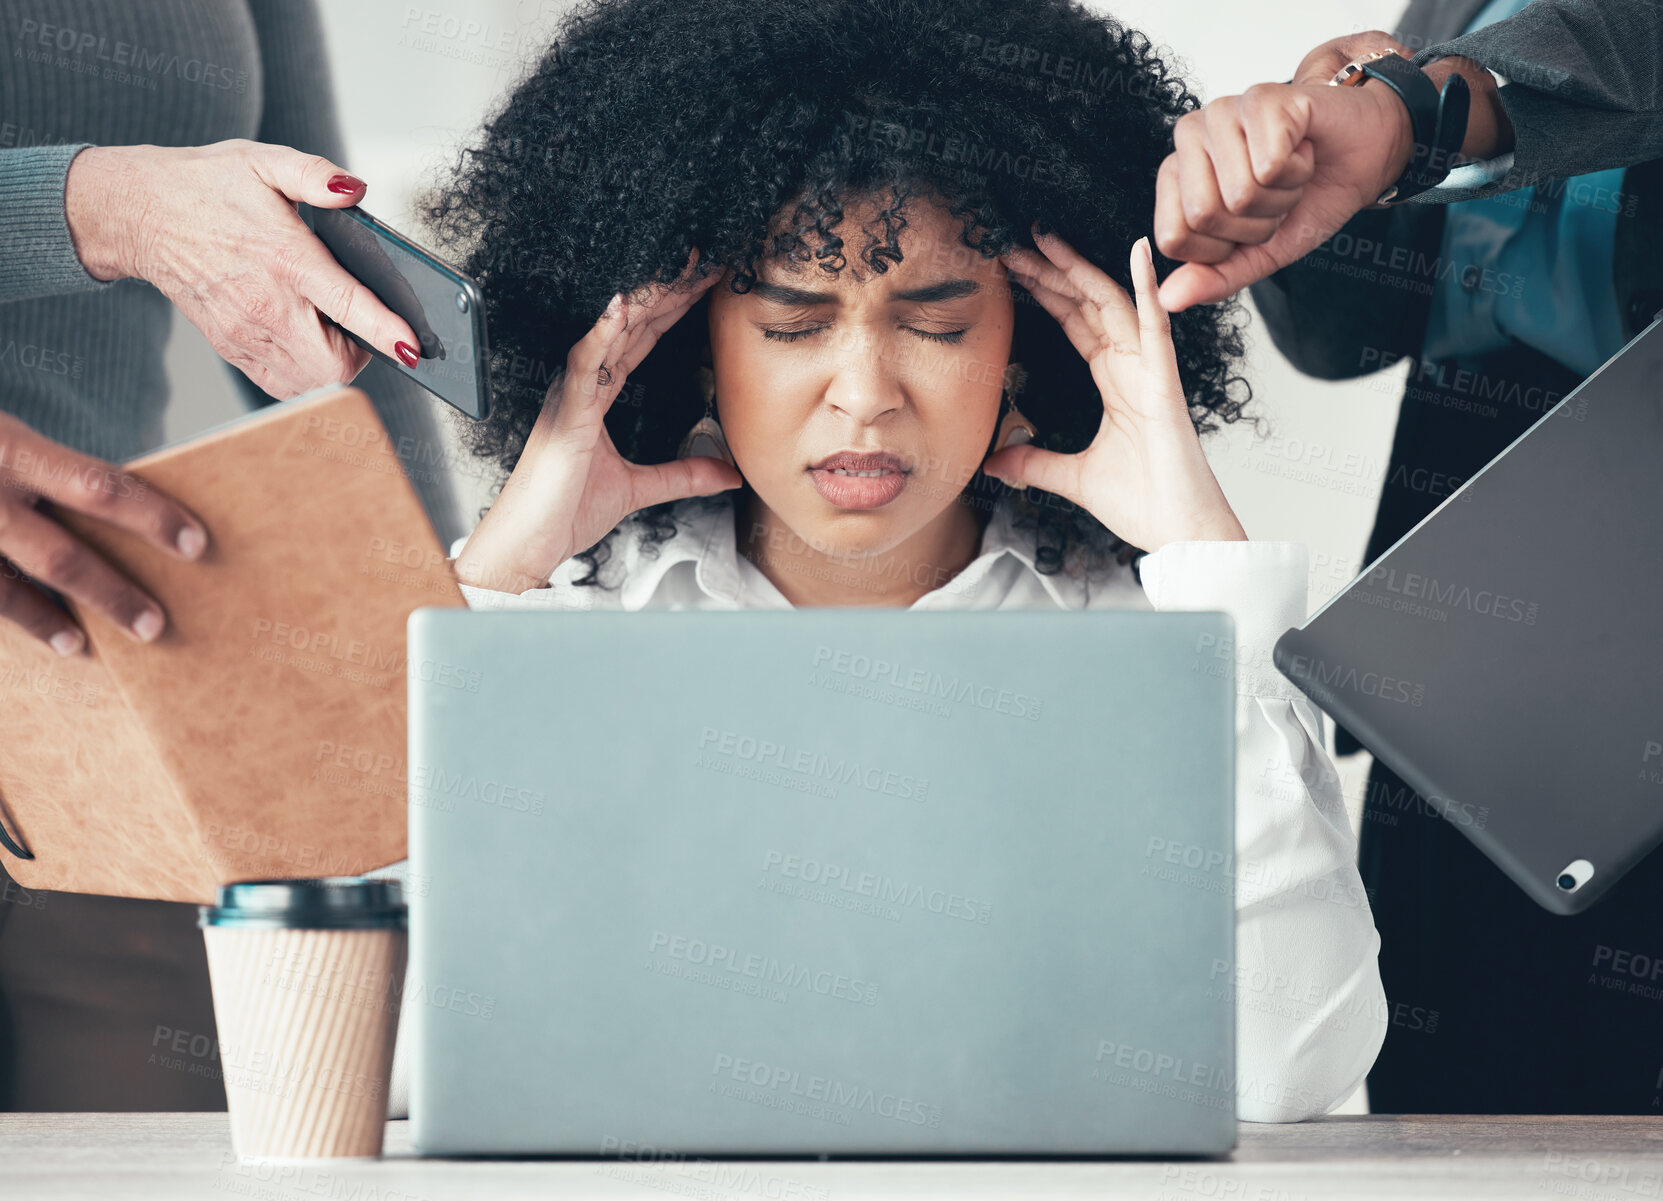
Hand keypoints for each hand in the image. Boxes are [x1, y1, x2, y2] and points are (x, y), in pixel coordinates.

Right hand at [0, 412, 208, 654]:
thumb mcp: (5, 437)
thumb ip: (47, 473)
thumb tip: (121, 515)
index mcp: (12, 448)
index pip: (100, 486)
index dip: (153, 516)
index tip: (197, 543)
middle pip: (59, 557)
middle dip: (112, 595)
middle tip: (156, 625)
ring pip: (5, 592)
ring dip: (45, 622)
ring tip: (81, 644)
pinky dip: (6, 612)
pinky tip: (28, 632)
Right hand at [65, 140, 420, 398]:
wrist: (140, 213)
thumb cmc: (207, 186)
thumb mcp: (264, 161)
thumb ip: (315, 174)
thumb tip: (355, 191)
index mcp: (284, 257)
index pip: (346, 305)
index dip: (385, 330)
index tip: (412, 348)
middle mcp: (264, 303)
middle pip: (335, 364)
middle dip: (363, 351)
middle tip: (360, 322)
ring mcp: (245, 332)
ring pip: (311, 382)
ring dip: (334, 365)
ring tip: (329, 327)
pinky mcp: (231, 347)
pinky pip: (282, 384)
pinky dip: (305, 374)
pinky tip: (305, 339)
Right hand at [452, 250, 743, 593]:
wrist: (533, 542)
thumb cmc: (567, 511)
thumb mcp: (642, 489)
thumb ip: (685, 475)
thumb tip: (730, 473)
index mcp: (596, 396)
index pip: (641, 340)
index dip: (673, 309)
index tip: (704, 283)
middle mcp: (582, 386)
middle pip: (631, 327)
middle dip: (667, 291)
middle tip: (702, 258)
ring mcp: (572, 395)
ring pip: (610, 334)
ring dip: (644, 299)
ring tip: (675, 268)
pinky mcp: (566, 414)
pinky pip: (583, 365)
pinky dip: (601, 335)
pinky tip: (621, 307)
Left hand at [985, 230, 1246, 554]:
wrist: (1179, 532)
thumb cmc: (1143, 504)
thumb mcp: (1070, 478)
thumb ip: (1033, 462)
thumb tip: (994, 460)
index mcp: (1116, 385)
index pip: (1077, 326)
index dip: (1048, 295)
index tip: (1016, 271)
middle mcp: (1134, 370)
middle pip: (1089, 307)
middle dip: (1054, 274)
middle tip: (1018, 243)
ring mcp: (1151, 372)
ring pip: (1113, 306)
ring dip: (1081, 271)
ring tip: (1049, 239)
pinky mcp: (1165, 383)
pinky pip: (1156, 326)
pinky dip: (1147, 288)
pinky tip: (1137, 252)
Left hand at [1153, 33, 1511, 311]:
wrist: (1364, 155)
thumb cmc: (1308, 196)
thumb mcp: (1259, 253)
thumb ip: (1214, 277)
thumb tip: (1168, 300)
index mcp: (1177, 173)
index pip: (1173, 237)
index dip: (1221, 248)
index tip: (1249, 224)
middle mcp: (1190, 136)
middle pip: (1204, 215)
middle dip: (1255, 224)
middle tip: (1275, 197)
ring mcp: (1223, 111)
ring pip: (1239, 193)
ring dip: (1280, 197)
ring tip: (1289, 173)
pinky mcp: (1262, 98)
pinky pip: (1271, 166)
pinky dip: (1298, 171)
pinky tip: (1304, 151)